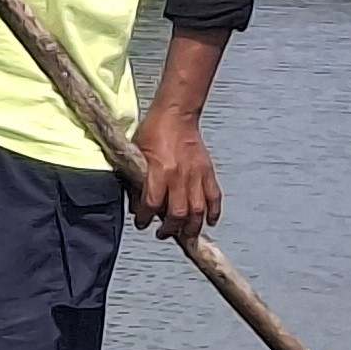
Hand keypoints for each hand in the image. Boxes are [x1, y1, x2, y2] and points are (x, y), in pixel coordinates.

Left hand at [134, 112, 222, 238]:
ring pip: (198, 211)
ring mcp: (196, 175)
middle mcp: (179, 176)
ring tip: (185, 234)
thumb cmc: (153, 131)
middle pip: (178, 214)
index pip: (152, 204)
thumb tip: (137, 204)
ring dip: (191, 227)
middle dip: (169, 229)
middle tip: (162, 233)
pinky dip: (214, 212)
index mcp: (159, 170)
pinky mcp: (208, 172)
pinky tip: (209, 221)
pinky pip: (214, 197)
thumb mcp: (136, 154)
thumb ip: (137, 180)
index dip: (145, 218)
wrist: (176, 114)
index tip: (142, 223)